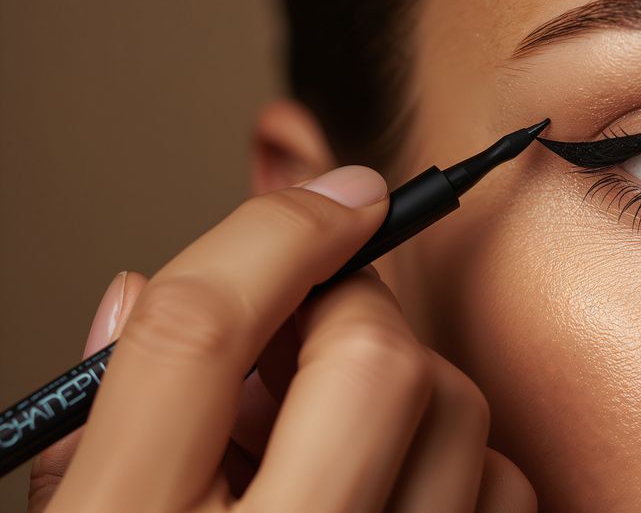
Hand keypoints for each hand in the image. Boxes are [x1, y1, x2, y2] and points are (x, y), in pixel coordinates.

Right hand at [27, 166, 535, 512]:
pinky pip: (505, 493)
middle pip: (370, 358)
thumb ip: (101, 422)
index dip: (278, 229)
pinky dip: (464, 467)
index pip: (207, 330)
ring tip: (346, 428)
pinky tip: (399, 493)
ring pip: (459, 416)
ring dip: (412, 386)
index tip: (337, 191)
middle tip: (318, 331)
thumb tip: (150, 292)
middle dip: (354, 312)